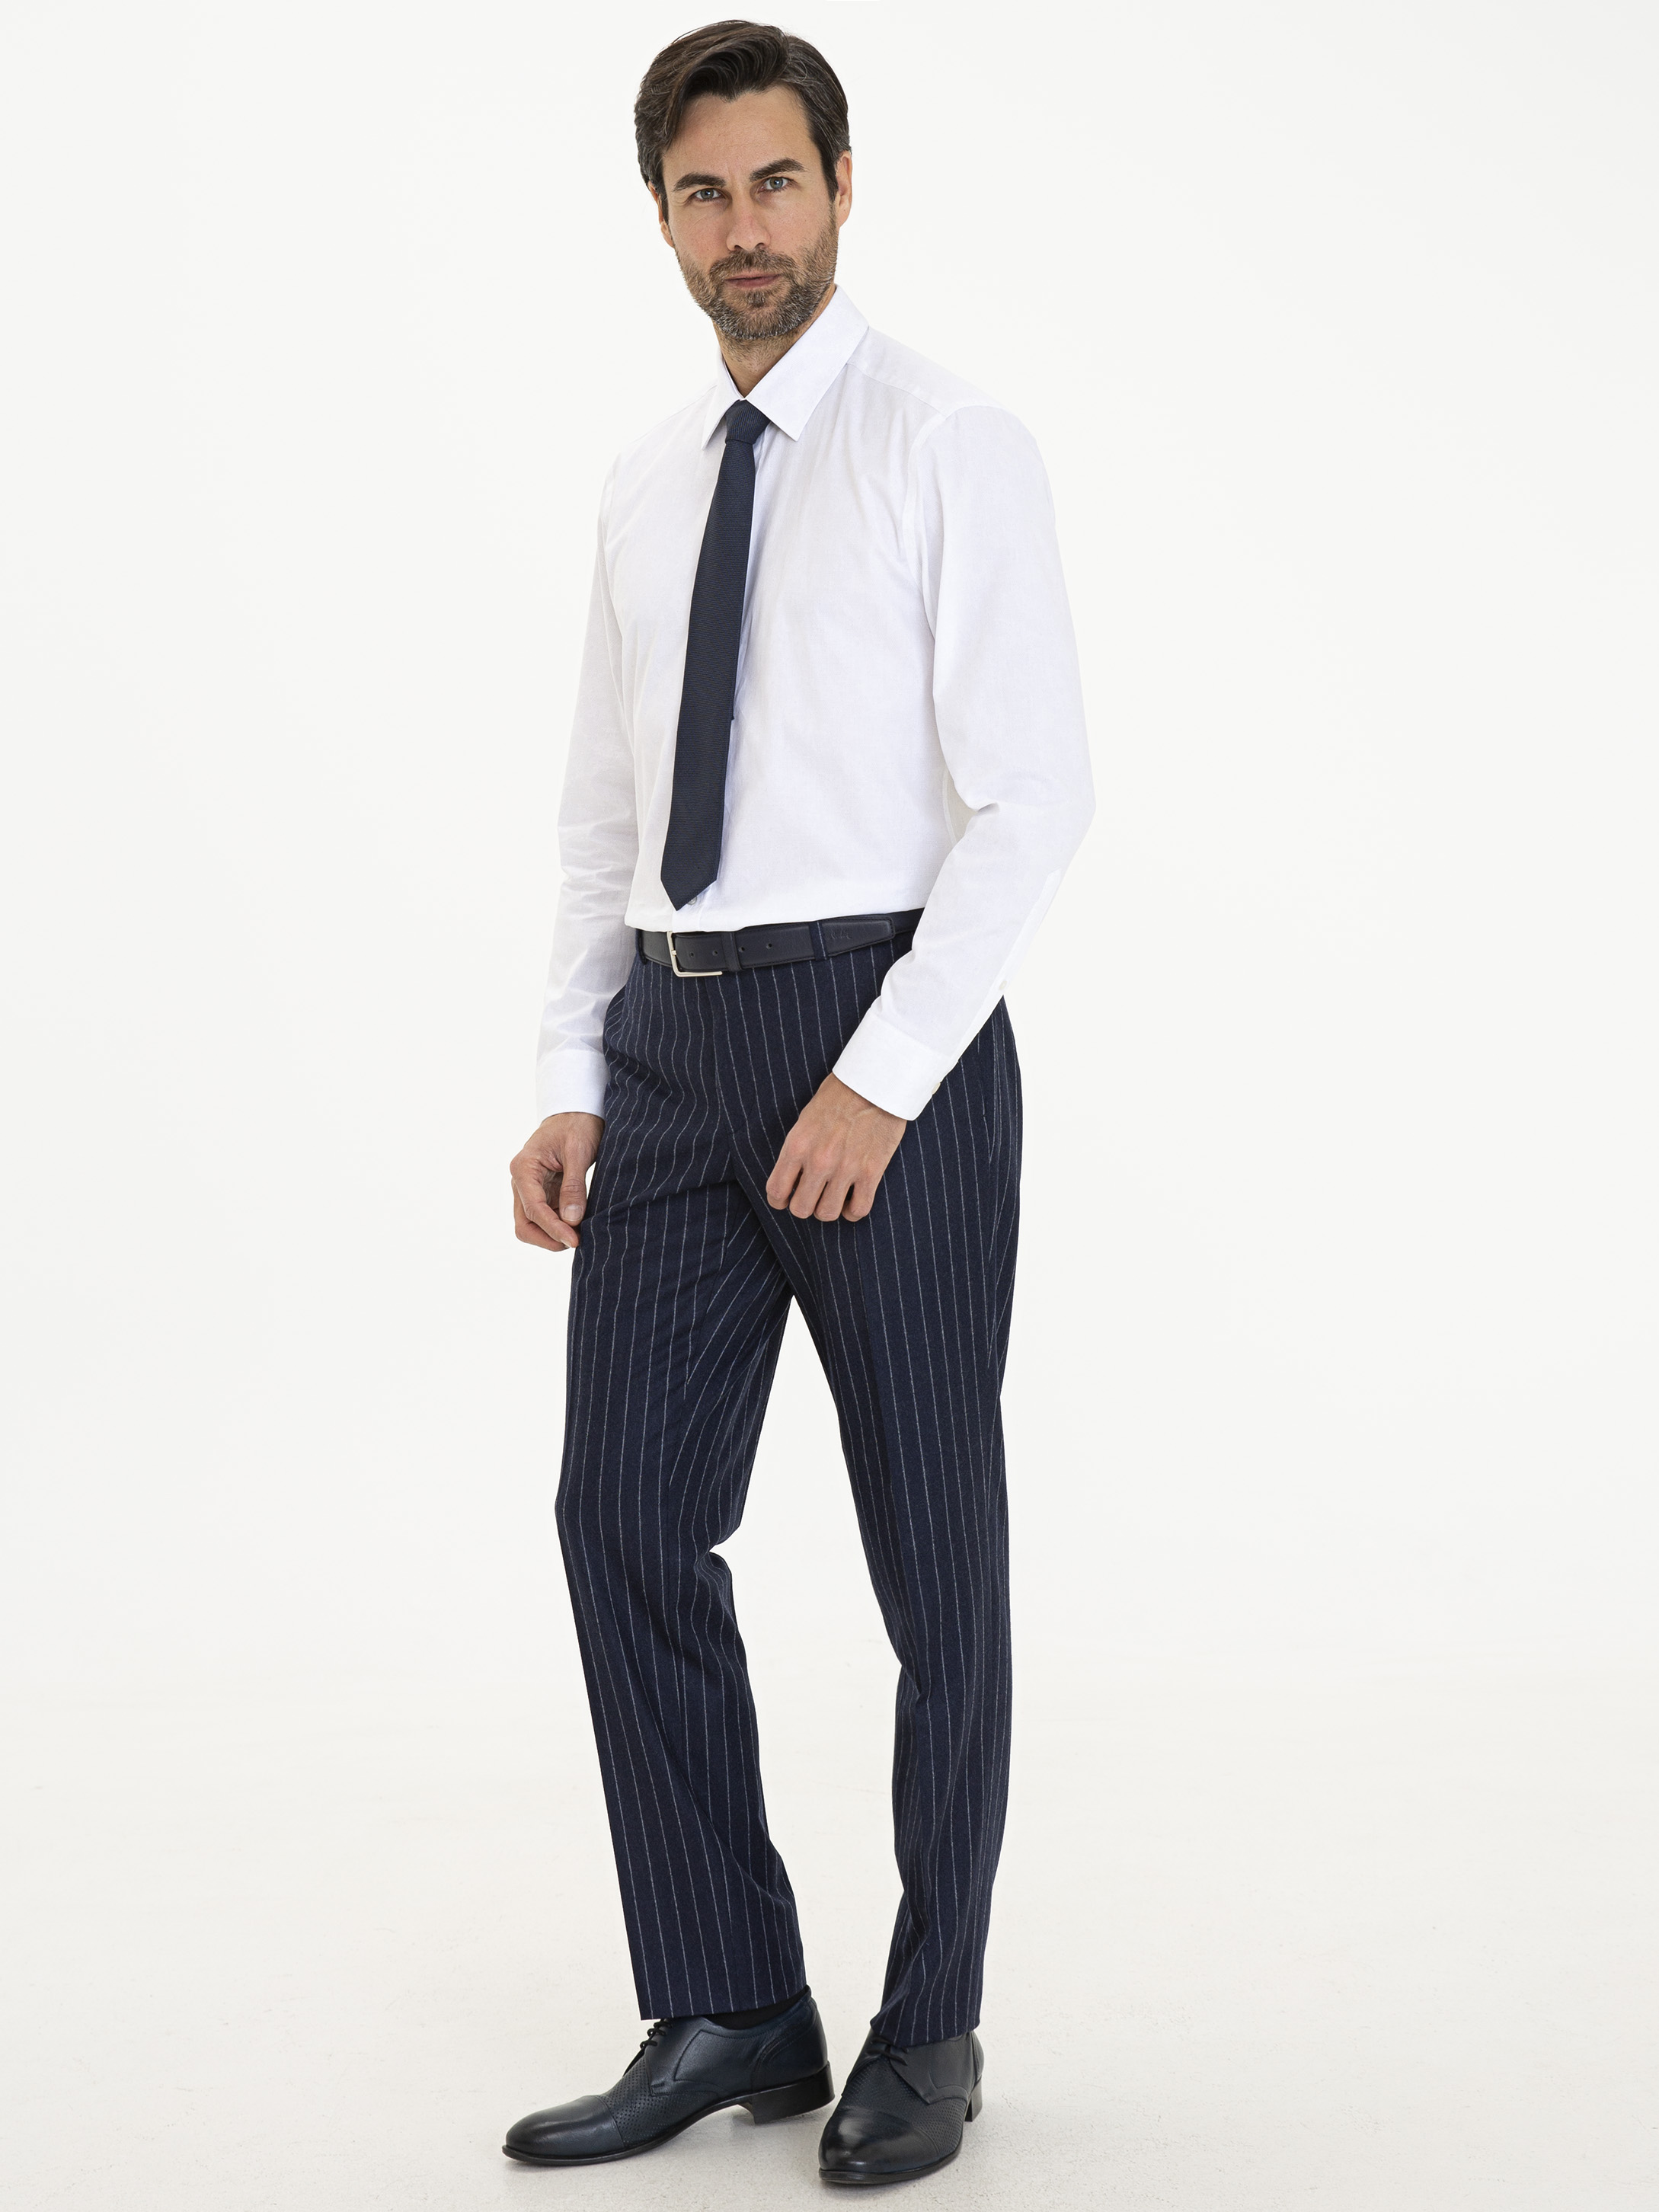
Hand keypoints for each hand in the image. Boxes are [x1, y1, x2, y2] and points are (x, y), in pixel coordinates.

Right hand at [510, 1112, 604, 1252]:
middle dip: (547, 1238)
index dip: (553, 1229)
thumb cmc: (576, 1125)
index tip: (575, 1241)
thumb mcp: (578, 1152)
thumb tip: (572, 1220)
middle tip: (576, 1242)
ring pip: (532, 1225)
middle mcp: (521, 1181)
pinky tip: (578, 1226)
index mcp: (524, 1168)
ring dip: (553, 1235)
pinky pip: (545, 1217)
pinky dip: (559, 1226)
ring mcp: (530, 1189)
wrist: (575, 1113)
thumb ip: (574, 1186)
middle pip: (524, 1225)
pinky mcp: (542, 1193)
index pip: (534, 1209)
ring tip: (580, 1235)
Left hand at [765, 1073, 905, 1222]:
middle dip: (804, 1206)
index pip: (776, 1191)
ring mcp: (846, 1168)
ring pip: (827, 1214)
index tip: (787, 1197)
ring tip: (832, 1197)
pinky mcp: (871, 1172)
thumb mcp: (806, 1119)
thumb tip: (792, 1178)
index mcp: (797, 1145)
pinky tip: (851, 1199)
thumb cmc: (839, 1096)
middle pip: (801, 1209)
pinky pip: (858, 1210)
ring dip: (828, 1209)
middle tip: (812, 1196)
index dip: (780, 1200)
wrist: (875, 1083)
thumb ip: (798, 1150)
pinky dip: (853, 1210)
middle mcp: (819, 1161)